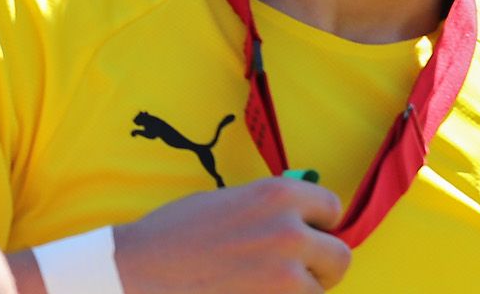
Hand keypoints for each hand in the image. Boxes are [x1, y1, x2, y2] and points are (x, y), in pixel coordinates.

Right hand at [113, 178, 350, 291]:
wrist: (139, 271)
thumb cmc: (174, 234)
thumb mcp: (224, 202)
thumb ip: (267, 208)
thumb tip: (302, 218)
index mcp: (276, 195)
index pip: (332, 207)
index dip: (318, 223)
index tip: (305, 233)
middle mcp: (290, 232)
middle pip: (340, 255)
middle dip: (319, 265)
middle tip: (290, 271)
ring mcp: (286, 276)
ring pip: (320, 291)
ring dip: (299, 292)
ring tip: (260, 286)